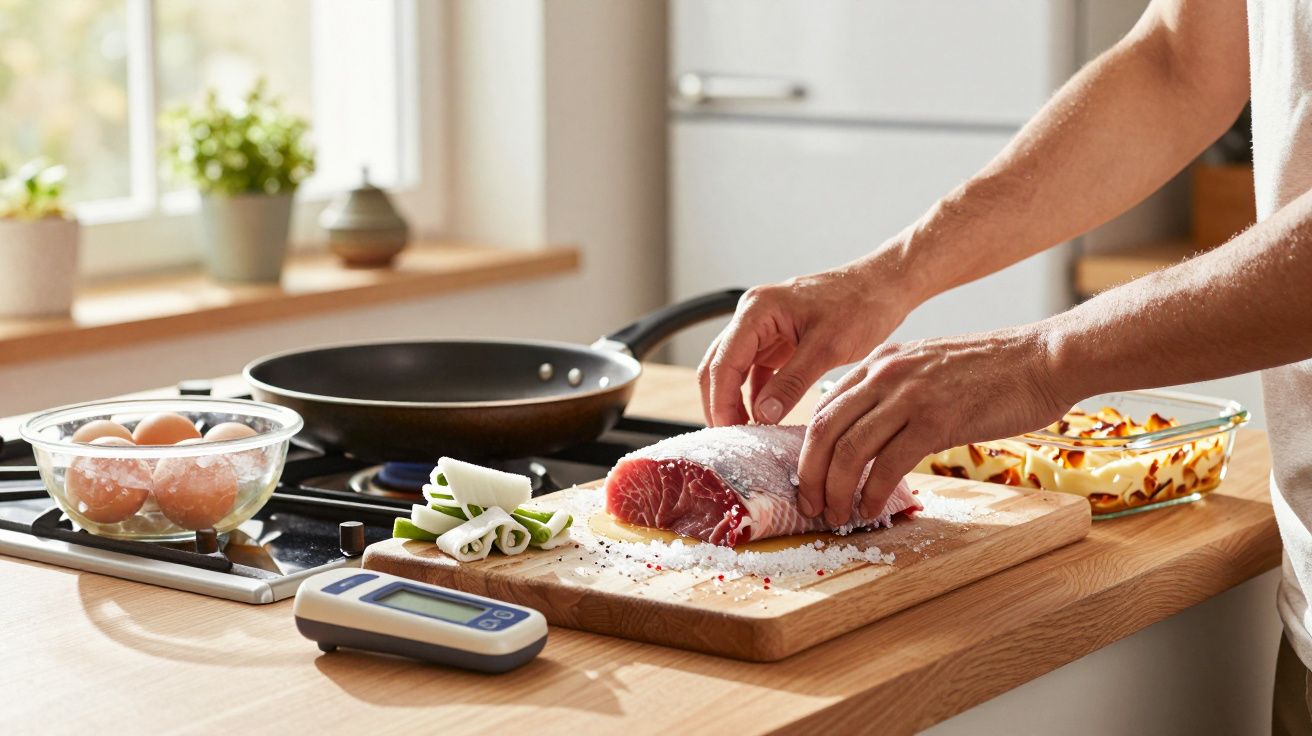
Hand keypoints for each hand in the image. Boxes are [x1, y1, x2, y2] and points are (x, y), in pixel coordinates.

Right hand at [698, 255, 919, 427]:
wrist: (883, 286)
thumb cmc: (861, 305)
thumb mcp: (827, 347)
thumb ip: (791, 382)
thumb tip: (762, 415)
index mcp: (758, 309)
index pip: (723, 360)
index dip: (720, 399)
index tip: (728, 431)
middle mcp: (753, 315)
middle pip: (718, 365)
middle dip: (719, 402)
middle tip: (730, 438)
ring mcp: (762, 328)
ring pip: (733, 369)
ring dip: (734, 400)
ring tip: (744, 433)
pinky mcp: (776, 340)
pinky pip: (755, 372)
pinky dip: (754, 396)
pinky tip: (763, 419)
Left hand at [796, 325, 1071, 524]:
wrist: (1044, 358)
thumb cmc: (994, 370)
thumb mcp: (929, 367)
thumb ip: (895, 393)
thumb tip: (871, 434)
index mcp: (880, 362)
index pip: (824, 409)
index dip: (809, 450)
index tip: (808, 480)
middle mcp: (885, 374)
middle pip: (824, 431)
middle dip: (809, 475)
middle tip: (810, 506)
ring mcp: (909, 395)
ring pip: (850, 451)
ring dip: (836, 491)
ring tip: (838, 515)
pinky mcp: (936, 420)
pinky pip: (888, 465)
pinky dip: (872, 494)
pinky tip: (870, 510)